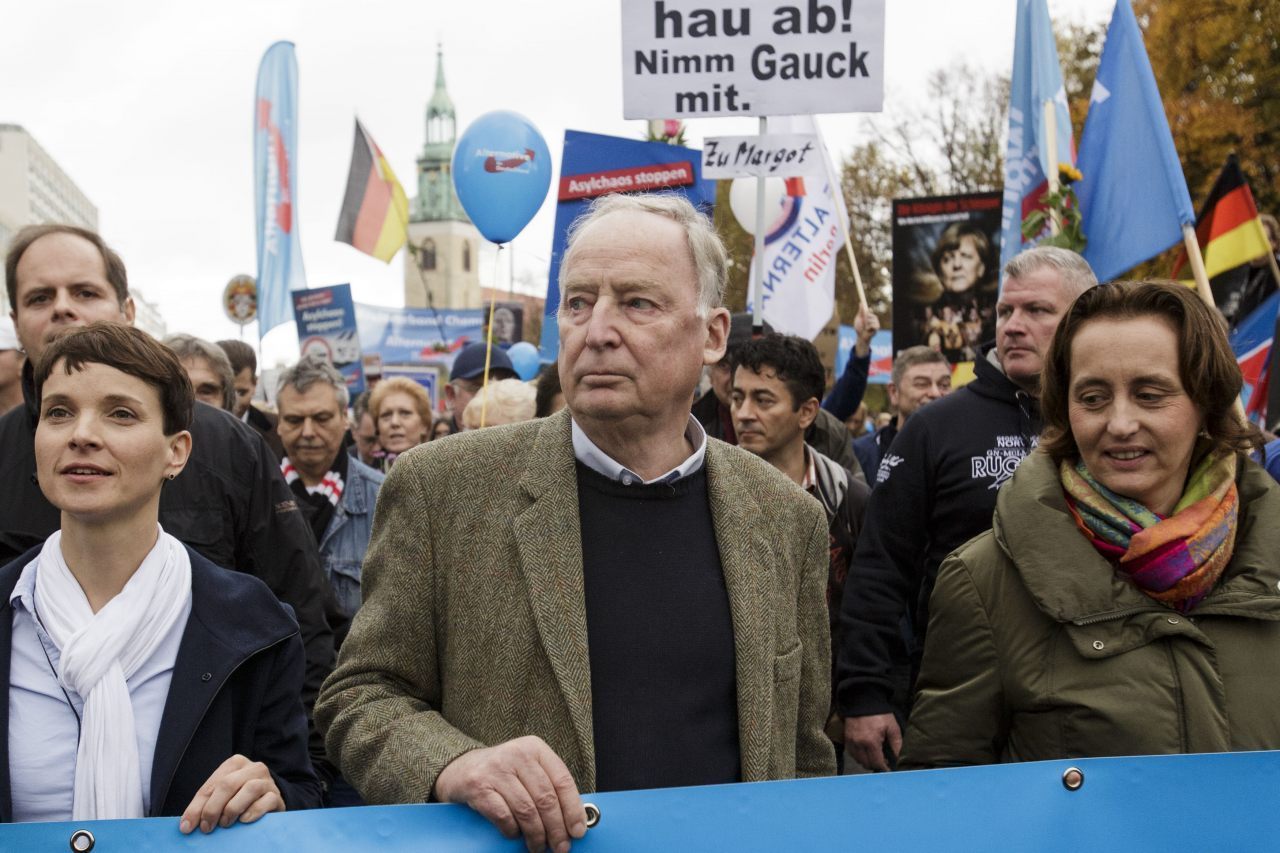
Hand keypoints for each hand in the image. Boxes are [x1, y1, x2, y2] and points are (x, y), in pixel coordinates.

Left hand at [180, 754, 284, 833]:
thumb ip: (206, 805)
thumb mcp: (221, 797)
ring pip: (250, 789)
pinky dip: (253, 812)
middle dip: (213, 808)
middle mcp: (253, 768)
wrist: (269, 802)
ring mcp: (267, 781)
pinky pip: (266, 801)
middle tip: (207, 828)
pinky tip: (244, 821)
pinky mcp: (277, 796)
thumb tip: (187, 826)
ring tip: (226, 823)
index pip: (211, 785)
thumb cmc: (240, 799)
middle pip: (228, 784)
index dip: (196, 807)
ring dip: (232, 809)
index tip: (187, 827)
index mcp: (235, 764)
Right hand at [434, 736, 586, 852]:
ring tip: (538, 847)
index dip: (573, 809)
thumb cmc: (501, 773)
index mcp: (535, 748)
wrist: (459, 768)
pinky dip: (512, 830)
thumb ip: (548, 787)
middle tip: (561, 847)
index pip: (562, 780)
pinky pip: (504, 816)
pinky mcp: (478, 786)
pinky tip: (515, 835)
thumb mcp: (527, 770)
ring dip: (536, 835)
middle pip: (546, 799)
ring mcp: (496, 769)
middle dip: (557, 829)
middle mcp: (517, 754)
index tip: (578, 831)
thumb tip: (574, 820)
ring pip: (527, 810)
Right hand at [844, 713, 900, 771]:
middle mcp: (859, 744)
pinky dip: (859, 756)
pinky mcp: (847, 739)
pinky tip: (866, 751)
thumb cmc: (880, 714)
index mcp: (872, 742)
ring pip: (859, 760)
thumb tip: (898, 758)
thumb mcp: (893, 727)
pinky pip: (852, 754)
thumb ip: (897, 744)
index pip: (877, 763)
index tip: (889, 768)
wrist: (863, 701)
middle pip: (867, 764)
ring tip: (874, 756)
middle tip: (883, 761)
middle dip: (876, 765)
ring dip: (867, 761)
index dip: (884, 768)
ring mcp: (851, 742)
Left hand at [854, 306, 879, 355]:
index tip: (866, 307)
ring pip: (871, 319)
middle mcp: (873, 318)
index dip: (868, 309)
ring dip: (867, 323)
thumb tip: (860, 303)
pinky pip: (873, 325)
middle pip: (870, 314)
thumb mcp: (858, 319)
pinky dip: (869, 327)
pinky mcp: (877, 327)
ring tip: (865, 327)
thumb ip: (860, 312)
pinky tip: (868, 329)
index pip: (869, 310)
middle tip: (864, 320)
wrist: (860, 336)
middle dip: (866, 317)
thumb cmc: (859, 327)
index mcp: (868, 315)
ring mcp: (876, 322)